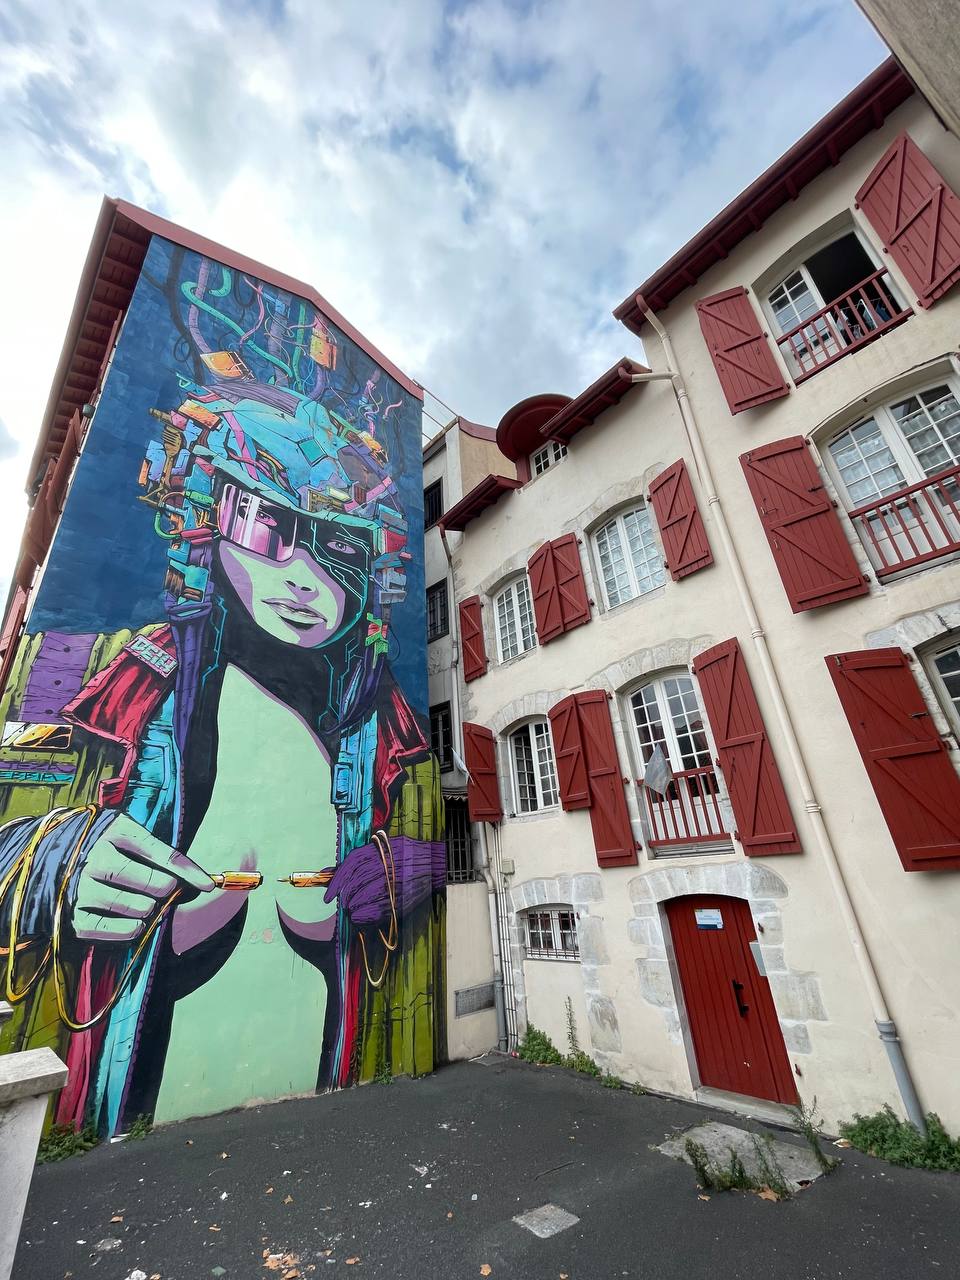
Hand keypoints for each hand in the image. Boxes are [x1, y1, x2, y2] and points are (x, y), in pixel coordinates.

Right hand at [71, 812, 212, 942]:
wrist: (47, 855)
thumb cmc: (102, 844)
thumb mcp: (127, 835)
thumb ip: (158, 852)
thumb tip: (199, 881)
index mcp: (115, 831)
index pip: (162, 853)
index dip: (188, 871)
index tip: (208, 885)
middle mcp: (96, 857)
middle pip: (150, 881)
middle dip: (166, 889)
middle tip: (165, 890)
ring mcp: (81, 887)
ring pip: (134, 906)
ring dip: (149, 909)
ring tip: (147, 904)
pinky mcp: (71, 913)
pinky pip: (107, 929)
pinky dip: (129, 930)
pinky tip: (136, 924)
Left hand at [323, 837, 438, 925]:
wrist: (435, 863)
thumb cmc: (406, 854)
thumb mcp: (383, 848)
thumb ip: (357, 860)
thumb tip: (329, 872)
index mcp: (380, 850)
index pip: (351, 865)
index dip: (336, 882)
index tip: (327, 897)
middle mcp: (386, 864)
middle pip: (356, 883)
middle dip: (345, 897)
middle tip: (342, 904)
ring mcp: (394, 881)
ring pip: (364, 898)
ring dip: (353, 907)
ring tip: (351, 910)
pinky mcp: (402, 897)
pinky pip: (378, 910)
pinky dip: (364, 916)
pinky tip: (360, 917)